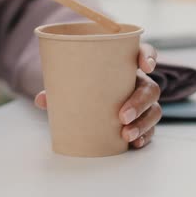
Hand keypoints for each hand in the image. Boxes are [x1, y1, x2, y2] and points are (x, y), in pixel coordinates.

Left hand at [34, 43, 161, 148]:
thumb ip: (59, 89)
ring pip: (154, 110)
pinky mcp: (143, 121)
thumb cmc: (85, 87)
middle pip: (151, 88)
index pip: (144, 53)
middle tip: (122, 116)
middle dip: (140, 102)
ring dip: (143, 123)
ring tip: (126, 134)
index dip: (149, 57)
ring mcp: (144, 103)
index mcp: (125, 66)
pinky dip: (144, 136)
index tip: (146, 66)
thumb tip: (41, 100)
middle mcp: (139, 83)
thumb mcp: (73, 84)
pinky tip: (134, 143)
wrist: (88, 102)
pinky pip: (151, 129)